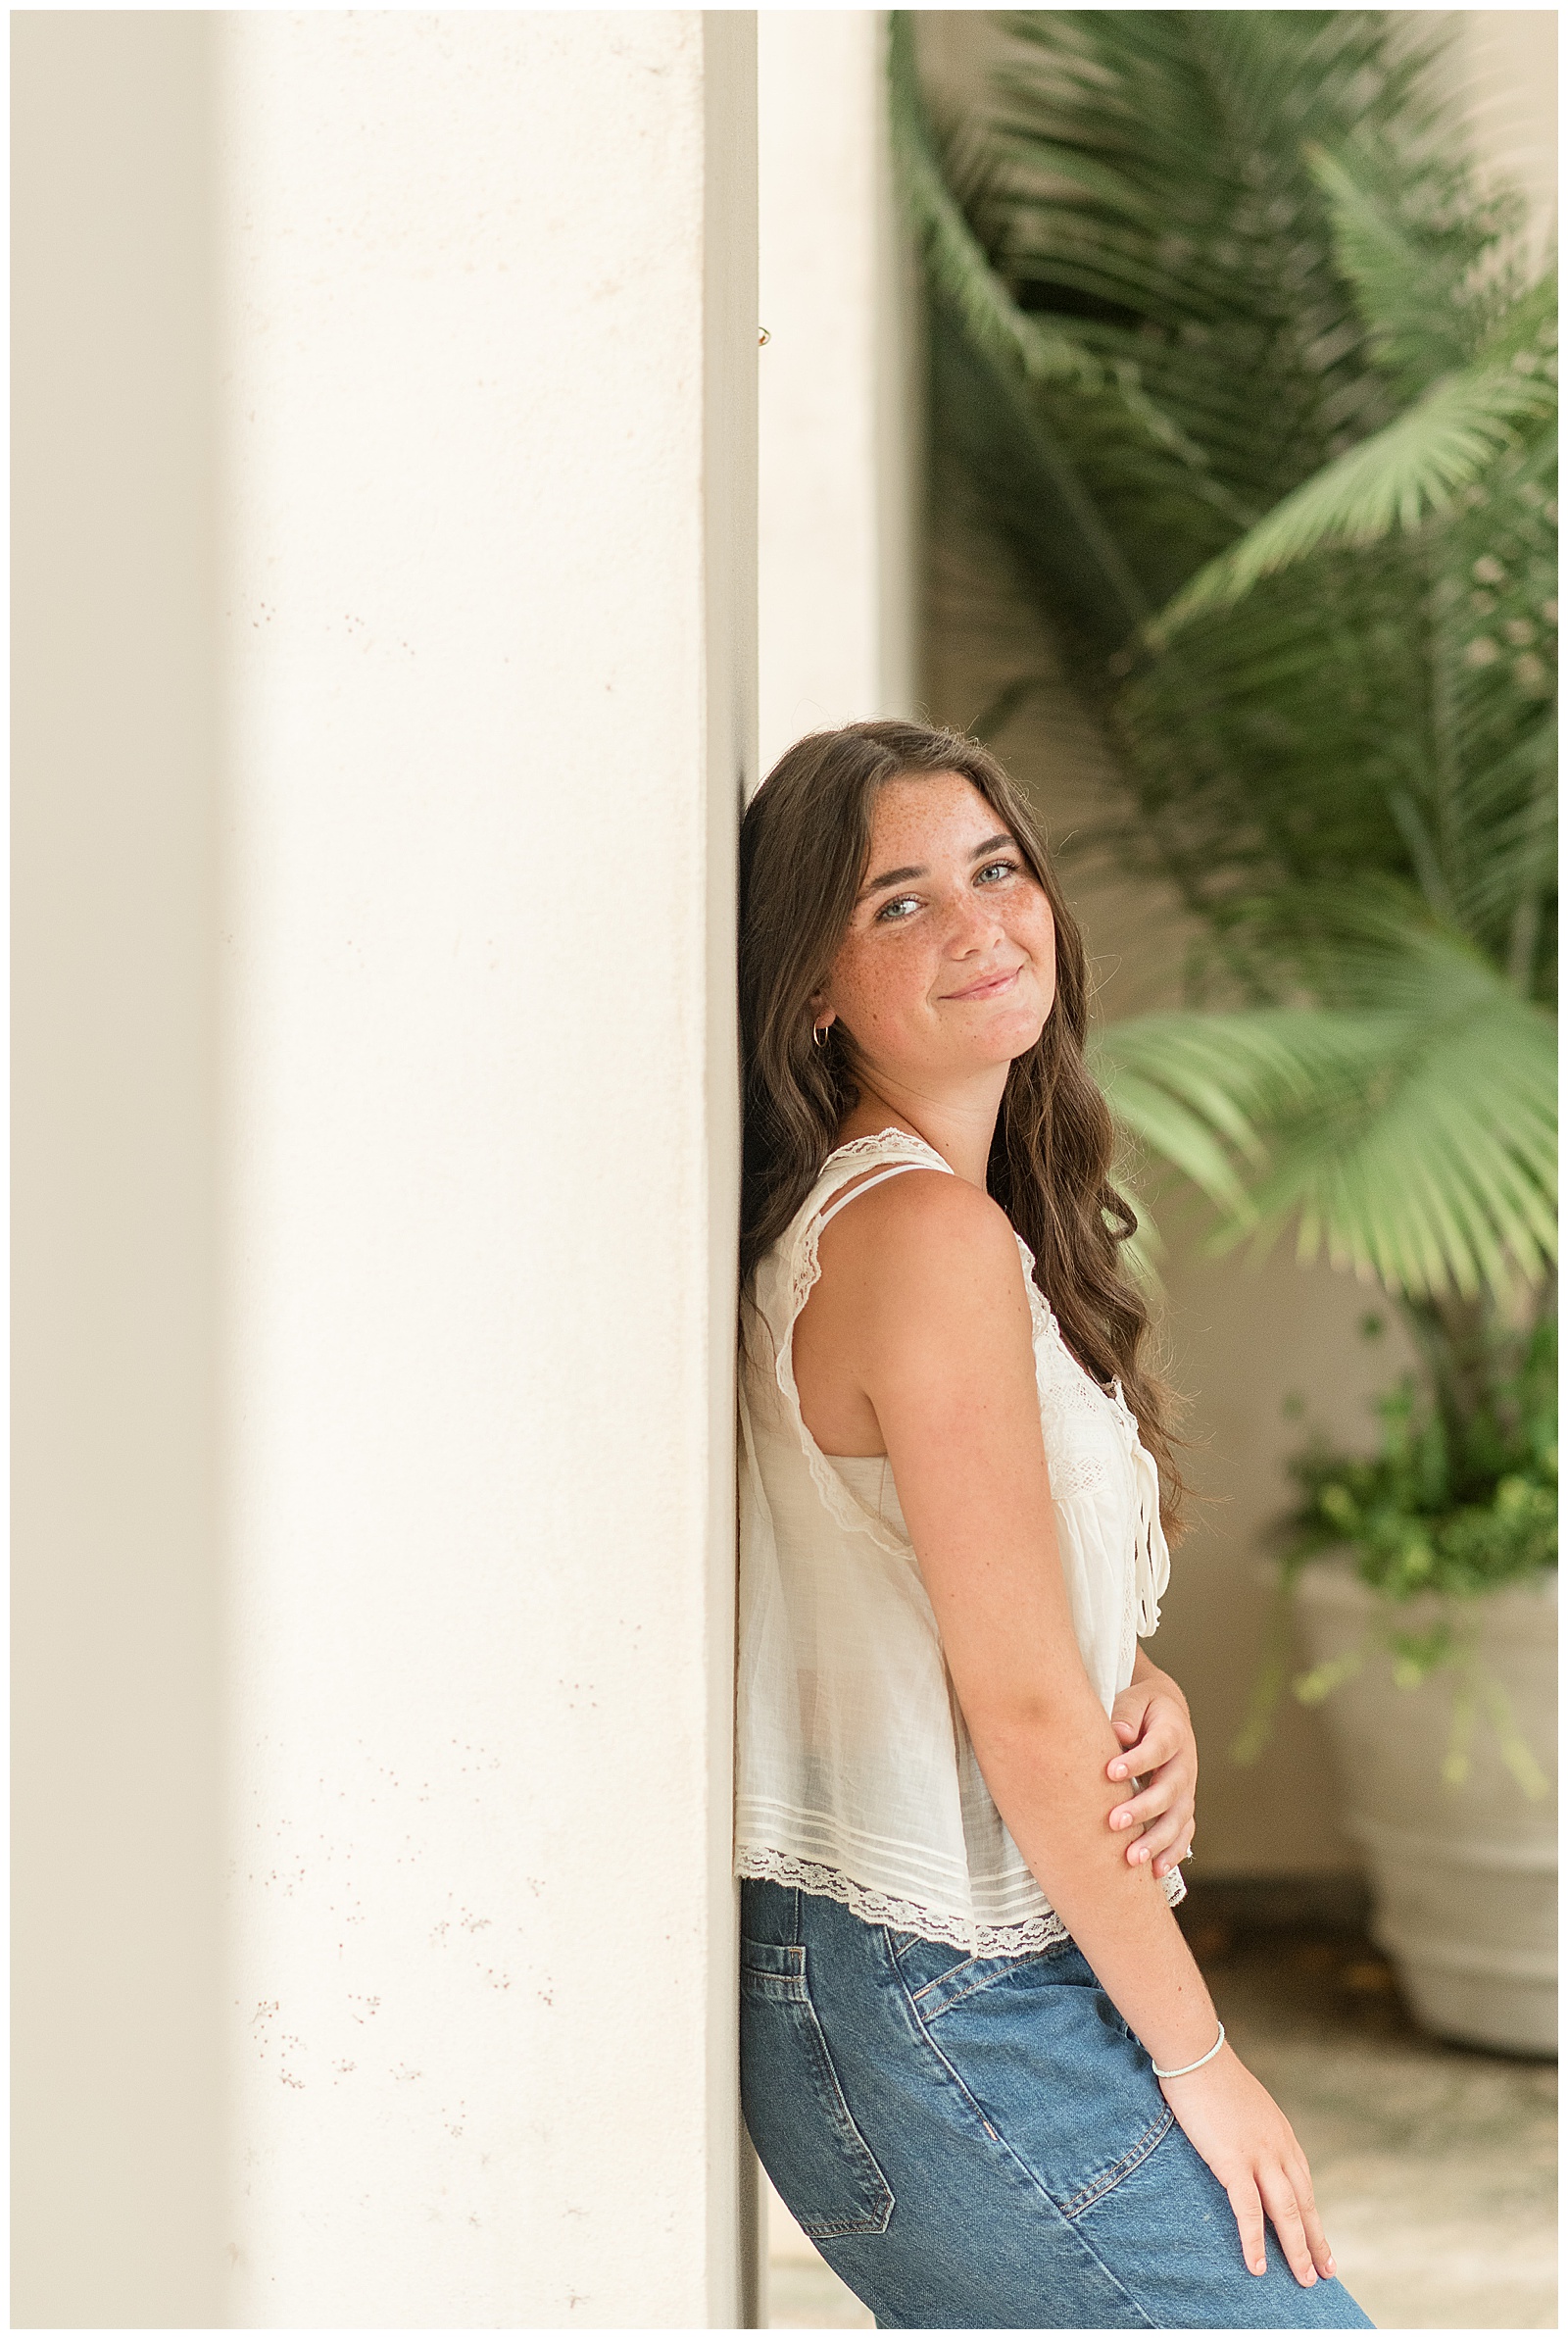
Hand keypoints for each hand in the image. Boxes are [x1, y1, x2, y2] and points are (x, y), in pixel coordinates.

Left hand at [1106, 1673, 1195, 1879]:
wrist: (1165, 1715)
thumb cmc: (1141, 1708)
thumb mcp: (1135, 1700)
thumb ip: (1127, 1714)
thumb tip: (1119, 1733)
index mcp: (1173, 1732)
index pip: (1158, 1747)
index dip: (1137, 1761)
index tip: (1110, 1772)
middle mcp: (1185, 1764)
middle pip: (1169, 1790)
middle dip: (1143, 1808)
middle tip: (1114, 1822)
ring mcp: (1186, 1789)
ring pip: (1178, 1818)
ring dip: (1156, 1840)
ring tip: (1131, 1858)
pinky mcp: (1183, 1806)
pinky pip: (1183, 1833)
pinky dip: (1172, 1853)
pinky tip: (1154, 1870)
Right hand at [1159, 2043, 1335, 2287]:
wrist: (1195, 2052)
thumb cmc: (1210, 2073)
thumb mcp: (1242, 2103)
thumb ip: (1250, 2127)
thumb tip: (1242, 2142)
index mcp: (1281, 2134)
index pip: (1303, 2184)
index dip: (1313, 2216)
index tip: (1321, 2242)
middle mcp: (1278, 2148)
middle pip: (1303, 2203)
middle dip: (1316, 2241)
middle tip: (1326, 2272)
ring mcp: (1258, 2156)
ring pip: (1286, 2213)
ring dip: (1297, 2250)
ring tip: (1305, 2280)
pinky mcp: (1233, 2162)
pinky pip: (1248, 2211)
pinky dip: (1255, 2242)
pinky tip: (1259, 2266)